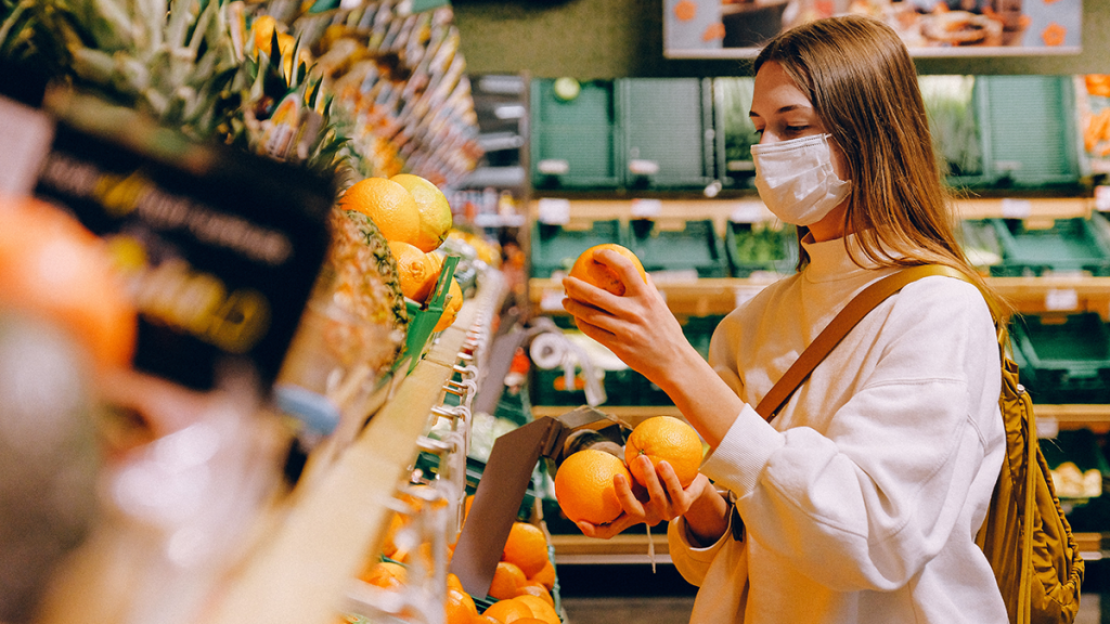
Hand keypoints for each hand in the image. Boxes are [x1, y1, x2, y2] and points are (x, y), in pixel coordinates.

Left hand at [562, 249, 693, 386]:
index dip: (609, 257)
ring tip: (565, 300)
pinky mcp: (618, 346)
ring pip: (590, 315)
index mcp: (646, 297)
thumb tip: (637, 270)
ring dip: (573, 306)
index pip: (626, 268)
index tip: (596, 253)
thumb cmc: (666, 332)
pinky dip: (582, 324)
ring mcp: (625, 330)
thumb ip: (648, 288)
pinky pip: (593, 332)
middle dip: (575, 285)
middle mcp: (634, 312)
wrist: (674, 362)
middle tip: (565, 280)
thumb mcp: (661, 306)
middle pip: (596, 294)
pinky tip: (577, 319)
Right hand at [576, 455, 714, 539]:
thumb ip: (622, 474)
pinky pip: (675, 490)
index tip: (579, 521)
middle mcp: (650, 517)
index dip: (594, 530)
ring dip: (649, 477)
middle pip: (633, 511)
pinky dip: (669, 476)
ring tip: (642, 458)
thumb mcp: (638, 480)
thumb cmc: (659, 479)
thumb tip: (594, 458)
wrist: (694, 485)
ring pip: (656, 498)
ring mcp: (668, 514)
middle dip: (624, 495)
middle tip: (617, 475)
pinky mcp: (684, 506)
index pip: (611, 529)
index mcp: (635, 514)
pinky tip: (664, 462)